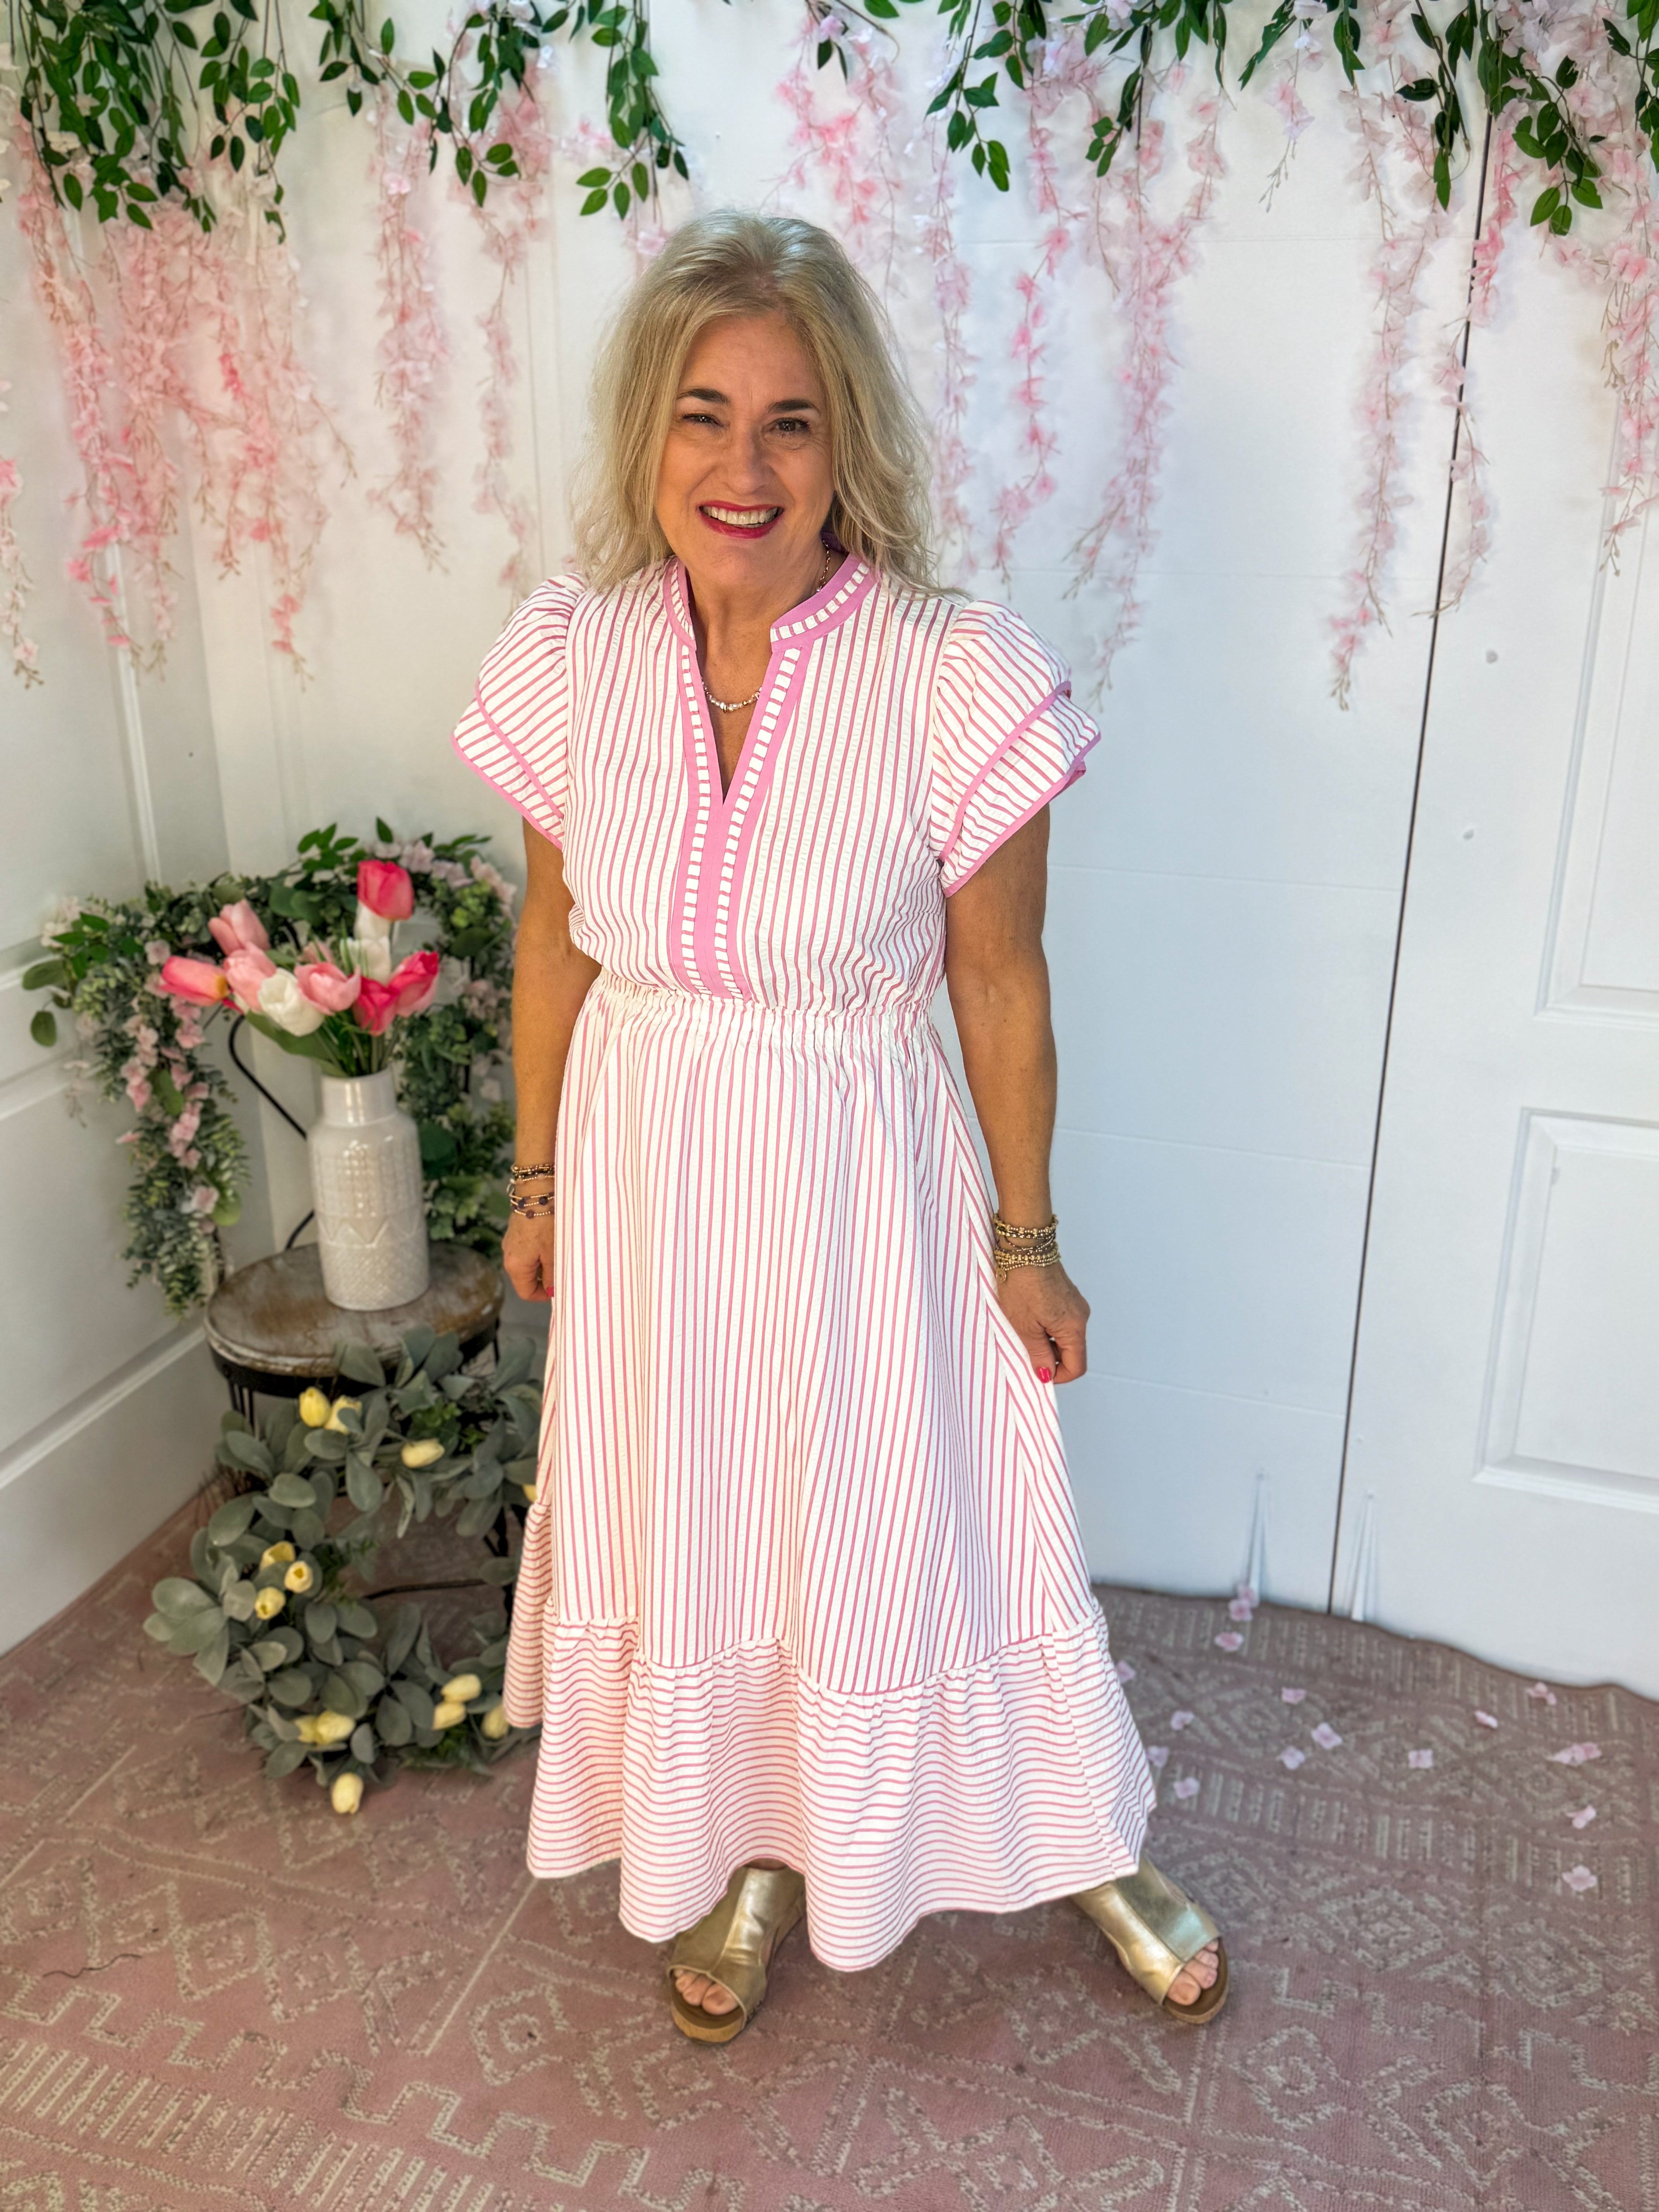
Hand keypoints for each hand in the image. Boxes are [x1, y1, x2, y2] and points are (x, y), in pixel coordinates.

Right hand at [503, 1208, 555, 1301]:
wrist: (536, 1193)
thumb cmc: (545, 1223)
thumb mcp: (553, 1253)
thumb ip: (552, 1275)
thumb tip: (552, 1290)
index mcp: (516, 1266)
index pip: (526, 1293)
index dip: (543, 1296)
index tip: (558, 1289)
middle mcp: (509, 1257)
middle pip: (526, 1279)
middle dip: (544, 1279)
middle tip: (563, 1270)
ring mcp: (511, 1244)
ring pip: (527, 1264)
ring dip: (543, 1264)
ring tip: (559, 1254)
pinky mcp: (515, 1234)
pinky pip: (526, 1251)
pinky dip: (539, 1252)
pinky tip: (551, 1242)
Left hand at [998, 1262, 1087, 1382]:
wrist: (1024, 1247)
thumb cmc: (1022, 1284)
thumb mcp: (1024, 1327)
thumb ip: (1038, 1354)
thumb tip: (1046, 1375)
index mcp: (1074, 1328)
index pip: (1077, 1367)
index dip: (1057, 1376)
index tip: (1036, 1370)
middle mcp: (1081, 1316)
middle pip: (1072, 1351)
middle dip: (1050, 1356)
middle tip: (1024, 1347)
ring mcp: (1075, 1304)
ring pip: (1065, 1335)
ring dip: (1046, 1339)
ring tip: (1023, 1327)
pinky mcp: (1067, 1294)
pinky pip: (1061, 1319)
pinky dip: (1046, 1325)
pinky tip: (1027, 1315)